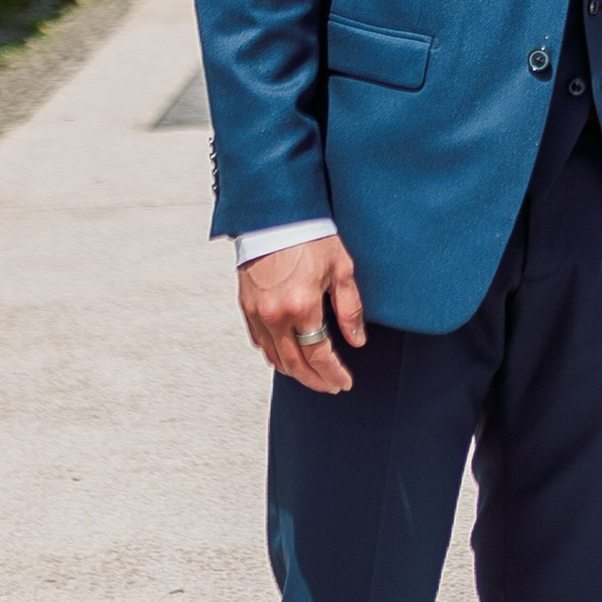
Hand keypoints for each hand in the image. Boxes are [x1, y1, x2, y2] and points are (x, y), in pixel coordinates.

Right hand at [240, 236, 365, 394]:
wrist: (275, 215)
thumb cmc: (310, 235)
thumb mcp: (341, 269)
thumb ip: (350, 309)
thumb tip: (356, 340)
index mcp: (302, 306)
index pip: (319, 355)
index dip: (333, 374)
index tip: (344, 382)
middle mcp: (275, 315)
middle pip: (295, 364)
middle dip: (315, 380)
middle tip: (330, 386)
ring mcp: (257, 312)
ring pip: (274, 357)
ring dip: (294, 371)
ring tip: (312, 375)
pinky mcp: (245, 306)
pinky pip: (259, 341)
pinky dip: (274, 354)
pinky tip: (286, 356)